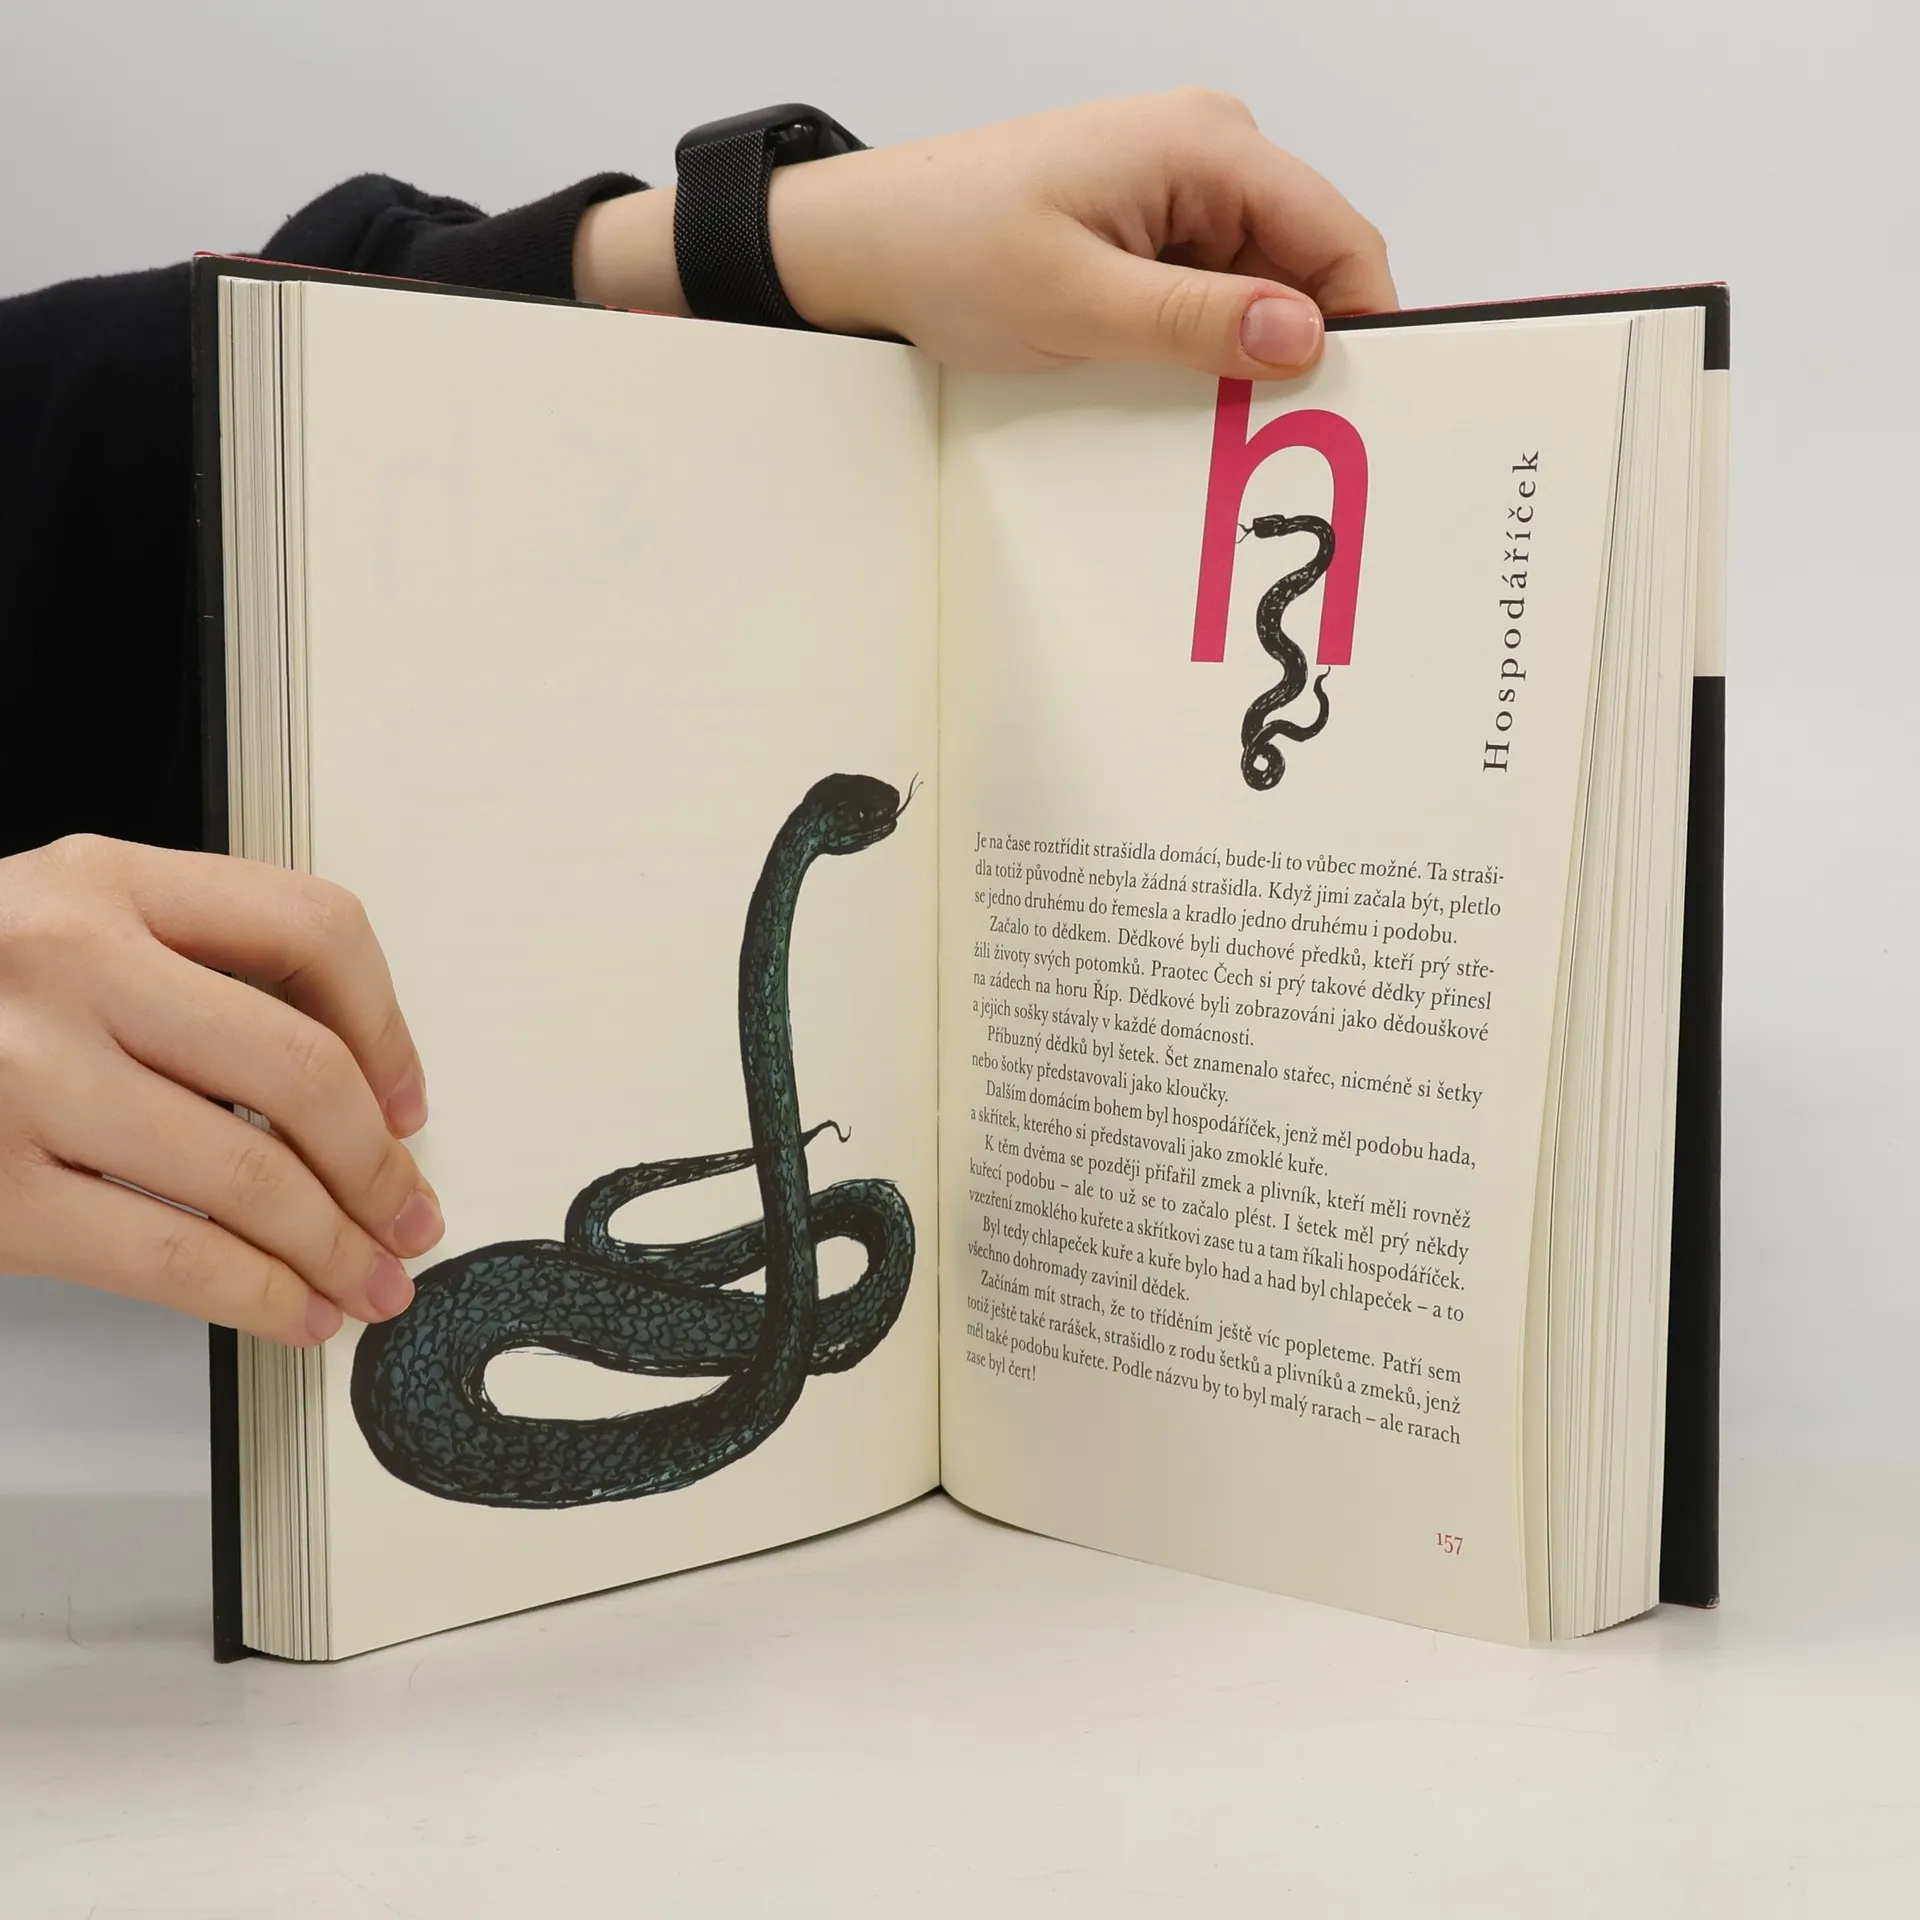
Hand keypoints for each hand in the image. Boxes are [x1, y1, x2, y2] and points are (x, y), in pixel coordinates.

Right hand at [0, 836, 442, 1345]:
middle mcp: (69, 964)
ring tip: (369, 1282)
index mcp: (105, 882)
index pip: (314, 929)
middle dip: (379, 1168)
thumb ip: (188, 969)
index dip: (389, 1029)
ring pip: (248, 1176)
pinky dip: (257, 1295)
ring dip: (335, 1248)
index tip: (408, 1103)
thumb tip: (352, 1091)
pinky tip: (291, 1310)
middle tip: (410, 1216)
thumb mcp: (59, 926)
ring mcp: (23, 1079)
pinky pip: (170, 1255)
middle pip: (300, 1071)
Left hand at [574, 90, 1395, 378]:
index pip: (1339, 237)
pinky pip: (1211, 292)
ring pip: (1261, 286)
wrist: (862, 244)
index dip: (1361, 325)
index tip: (1352, 411)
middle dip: (1297, 348)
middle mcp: (1208, 153)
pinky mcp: (1149, 229)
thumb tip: (1302, 335)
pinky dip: (1204, 343)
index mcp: (1207, 146)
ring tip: (1203, 412)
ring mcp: (1179, 191)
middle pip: (1309, 263)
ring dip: (1243, 353)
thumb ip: (1196, 322)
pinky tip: (1170, 384)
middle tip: (1270, 435)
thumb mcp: (1077, 302)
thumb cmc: (947, 247)